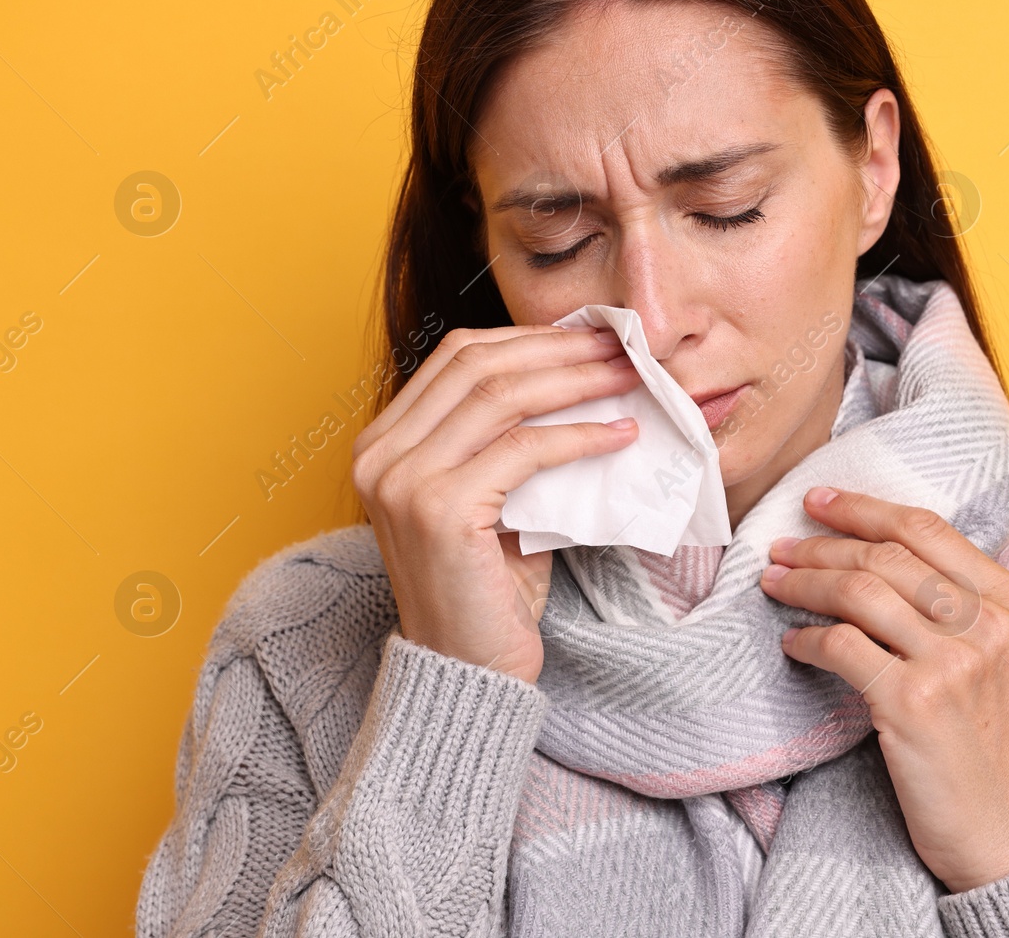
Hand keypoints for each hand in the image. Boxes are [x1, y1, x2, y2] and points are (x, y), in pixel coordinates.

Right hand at [351, 324, 641, 681]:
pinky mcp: (440, 510)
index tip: (587, 336)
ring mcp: (402, 481)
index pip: (457, 357)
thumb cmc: (487, 588)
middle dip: (558, 349)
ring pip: (503, 398)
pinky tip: (620, 433)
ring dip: (576, 380)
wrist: (468, 671)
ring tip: (629, 377)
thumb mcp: (490, 499)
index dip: (527, 338)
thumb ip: (507, 440)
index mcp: (382, 443)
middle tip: (620, 345)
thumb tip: (580, 378)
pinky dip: (579, 435)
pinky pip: (524, 450)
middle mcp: (379, 455)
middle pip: (478, 365)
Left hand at [759, 486, 1008, 892]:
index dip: (865, 508)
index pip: (928, 529)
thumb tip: (889, 561)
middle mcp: (988, 624)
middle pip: (887, 555)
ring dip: (804, 582)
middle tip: (781, 547)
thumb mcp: (1007, 663)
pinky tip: (793, 645)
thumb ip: (967, 608)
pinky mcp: (913, 704)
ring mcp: (952, 662)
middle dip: (823, 544)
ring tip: (774, 584)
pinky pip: (840, 647)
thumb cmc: (1001, 753)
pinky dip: (806, 639)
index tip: (820, 501)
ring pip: (859, 592)